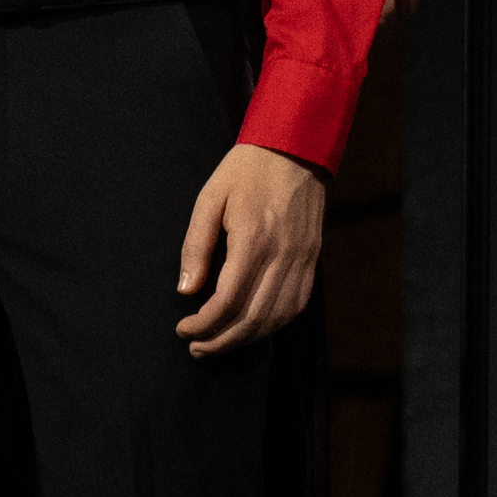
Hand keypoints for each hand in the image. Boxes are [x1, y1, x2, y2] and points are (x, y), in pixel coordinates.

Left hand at [173, 140, 327, 356]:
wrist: (295, 148)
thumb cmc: (246, 170)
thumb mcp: (210, 198)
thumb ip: (196, 246)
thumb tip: (186, 291)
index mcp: (253, 238)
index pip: (228, 300)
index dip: (203, 323)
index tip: (183, 329)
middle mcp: (282, 254)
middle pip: (253, 318)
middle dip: (221, 341)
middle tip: (197, 347)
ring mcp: (302, 258)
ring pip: (277, 317)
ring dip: (246, 339)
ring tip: (219, 343)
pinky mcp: (312, 258)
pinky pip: (297, 304)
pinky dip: (273, 325)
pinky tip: (253, 328)